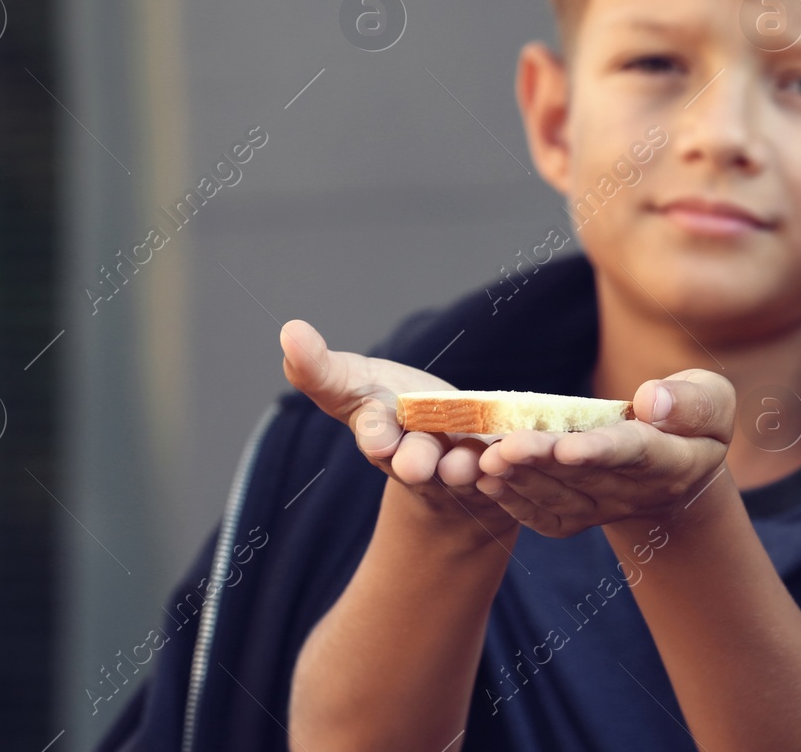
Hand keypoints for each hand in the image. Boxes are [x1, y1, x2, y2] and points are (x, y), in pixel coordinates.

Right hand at [279, 319, 516, 538]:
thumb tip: (287, 331)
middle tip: (417, 464)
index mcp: (379, 434)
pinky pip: (502, 465)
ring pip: (459, 469)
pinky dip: (505, 460)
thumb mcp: (352, 382)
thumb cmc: (391, 406)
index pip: (372, 433)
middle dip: (416, 461)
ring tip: (464, 464)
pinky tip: (512, 452)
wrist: (440, 443)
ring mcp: (454, 467)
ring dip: (462, 467)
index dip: (376, 436)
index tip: (379, 440)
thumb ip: (320, 367)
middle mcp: (414, 458)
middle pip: (414, 461)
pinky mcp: (492, 468)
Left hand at [473, 369, 735, 537]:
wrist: (679, 469)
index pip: (635, 454)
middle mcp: (636, 492)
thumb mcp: (711, 400)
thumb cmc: (692, 419)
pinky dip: (516, 502)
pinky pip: (547, 517)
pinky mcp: (579, 516)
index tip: (569, 446)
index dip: (601, 451)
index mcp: (675, 460)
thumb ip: (691, 401)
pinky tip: (487, 480)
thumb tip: (651, 401)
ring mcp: (605, 508)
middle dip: (543, 461)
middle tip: (505, 447)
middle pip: (585, 476)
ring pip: (560, 497)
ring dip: (521, 479)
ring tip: (486, 458)